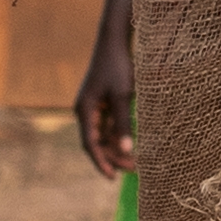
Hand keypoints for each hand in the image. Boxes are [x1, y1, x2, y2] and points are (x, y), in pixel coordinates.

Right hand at [73, 20, 133, 176]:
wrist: (113, 42)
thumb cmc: (117, 67)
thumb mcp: (122, 96)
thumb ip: (124, 124)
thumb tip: (128, 150)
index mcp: (85, 110)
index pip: (90, 144)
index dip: (101, 162)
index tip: (113, 177)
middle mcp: (85, 111)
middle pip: (96, 142)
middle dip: (113, 157)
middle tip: (133, 170)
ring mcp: (93, 108)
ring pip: (103, 136)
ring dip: (117, 148)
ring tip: (135, 162)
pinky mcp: (101, 103)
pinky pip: (108, 126)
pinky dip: (118, 136)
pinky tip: (132, 145)